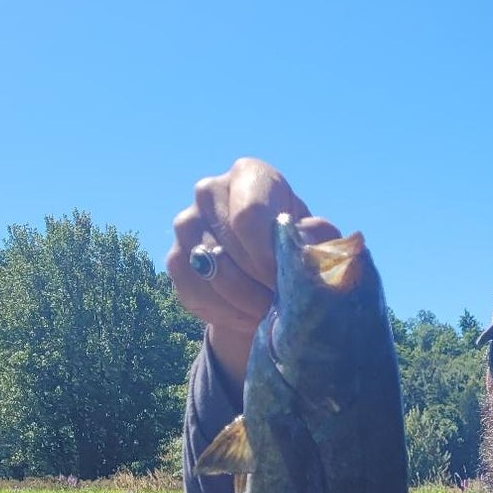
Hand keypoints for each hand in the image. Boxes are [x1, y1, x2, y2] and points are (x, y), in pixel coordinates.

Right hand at [167, 158, 339, 384]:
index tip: (285, 279)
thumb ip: (317, 237)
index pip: (248, 214)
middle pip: (228, 246)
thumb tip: (305, 241)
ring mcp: (186, 224)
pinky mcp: (175, 259)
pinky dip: (225, 313)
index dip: (267, 255)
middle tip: (282, 302)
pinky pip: (196, 292)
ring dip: (245, 301)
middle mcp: (210, 191)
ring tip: (270, 311)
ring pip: (211, 272)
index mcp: (250, 175)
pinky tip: (248, 316)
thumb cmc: (296, 246)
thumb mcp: (317, 238)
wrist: (265, 270)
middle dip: (259, 282)